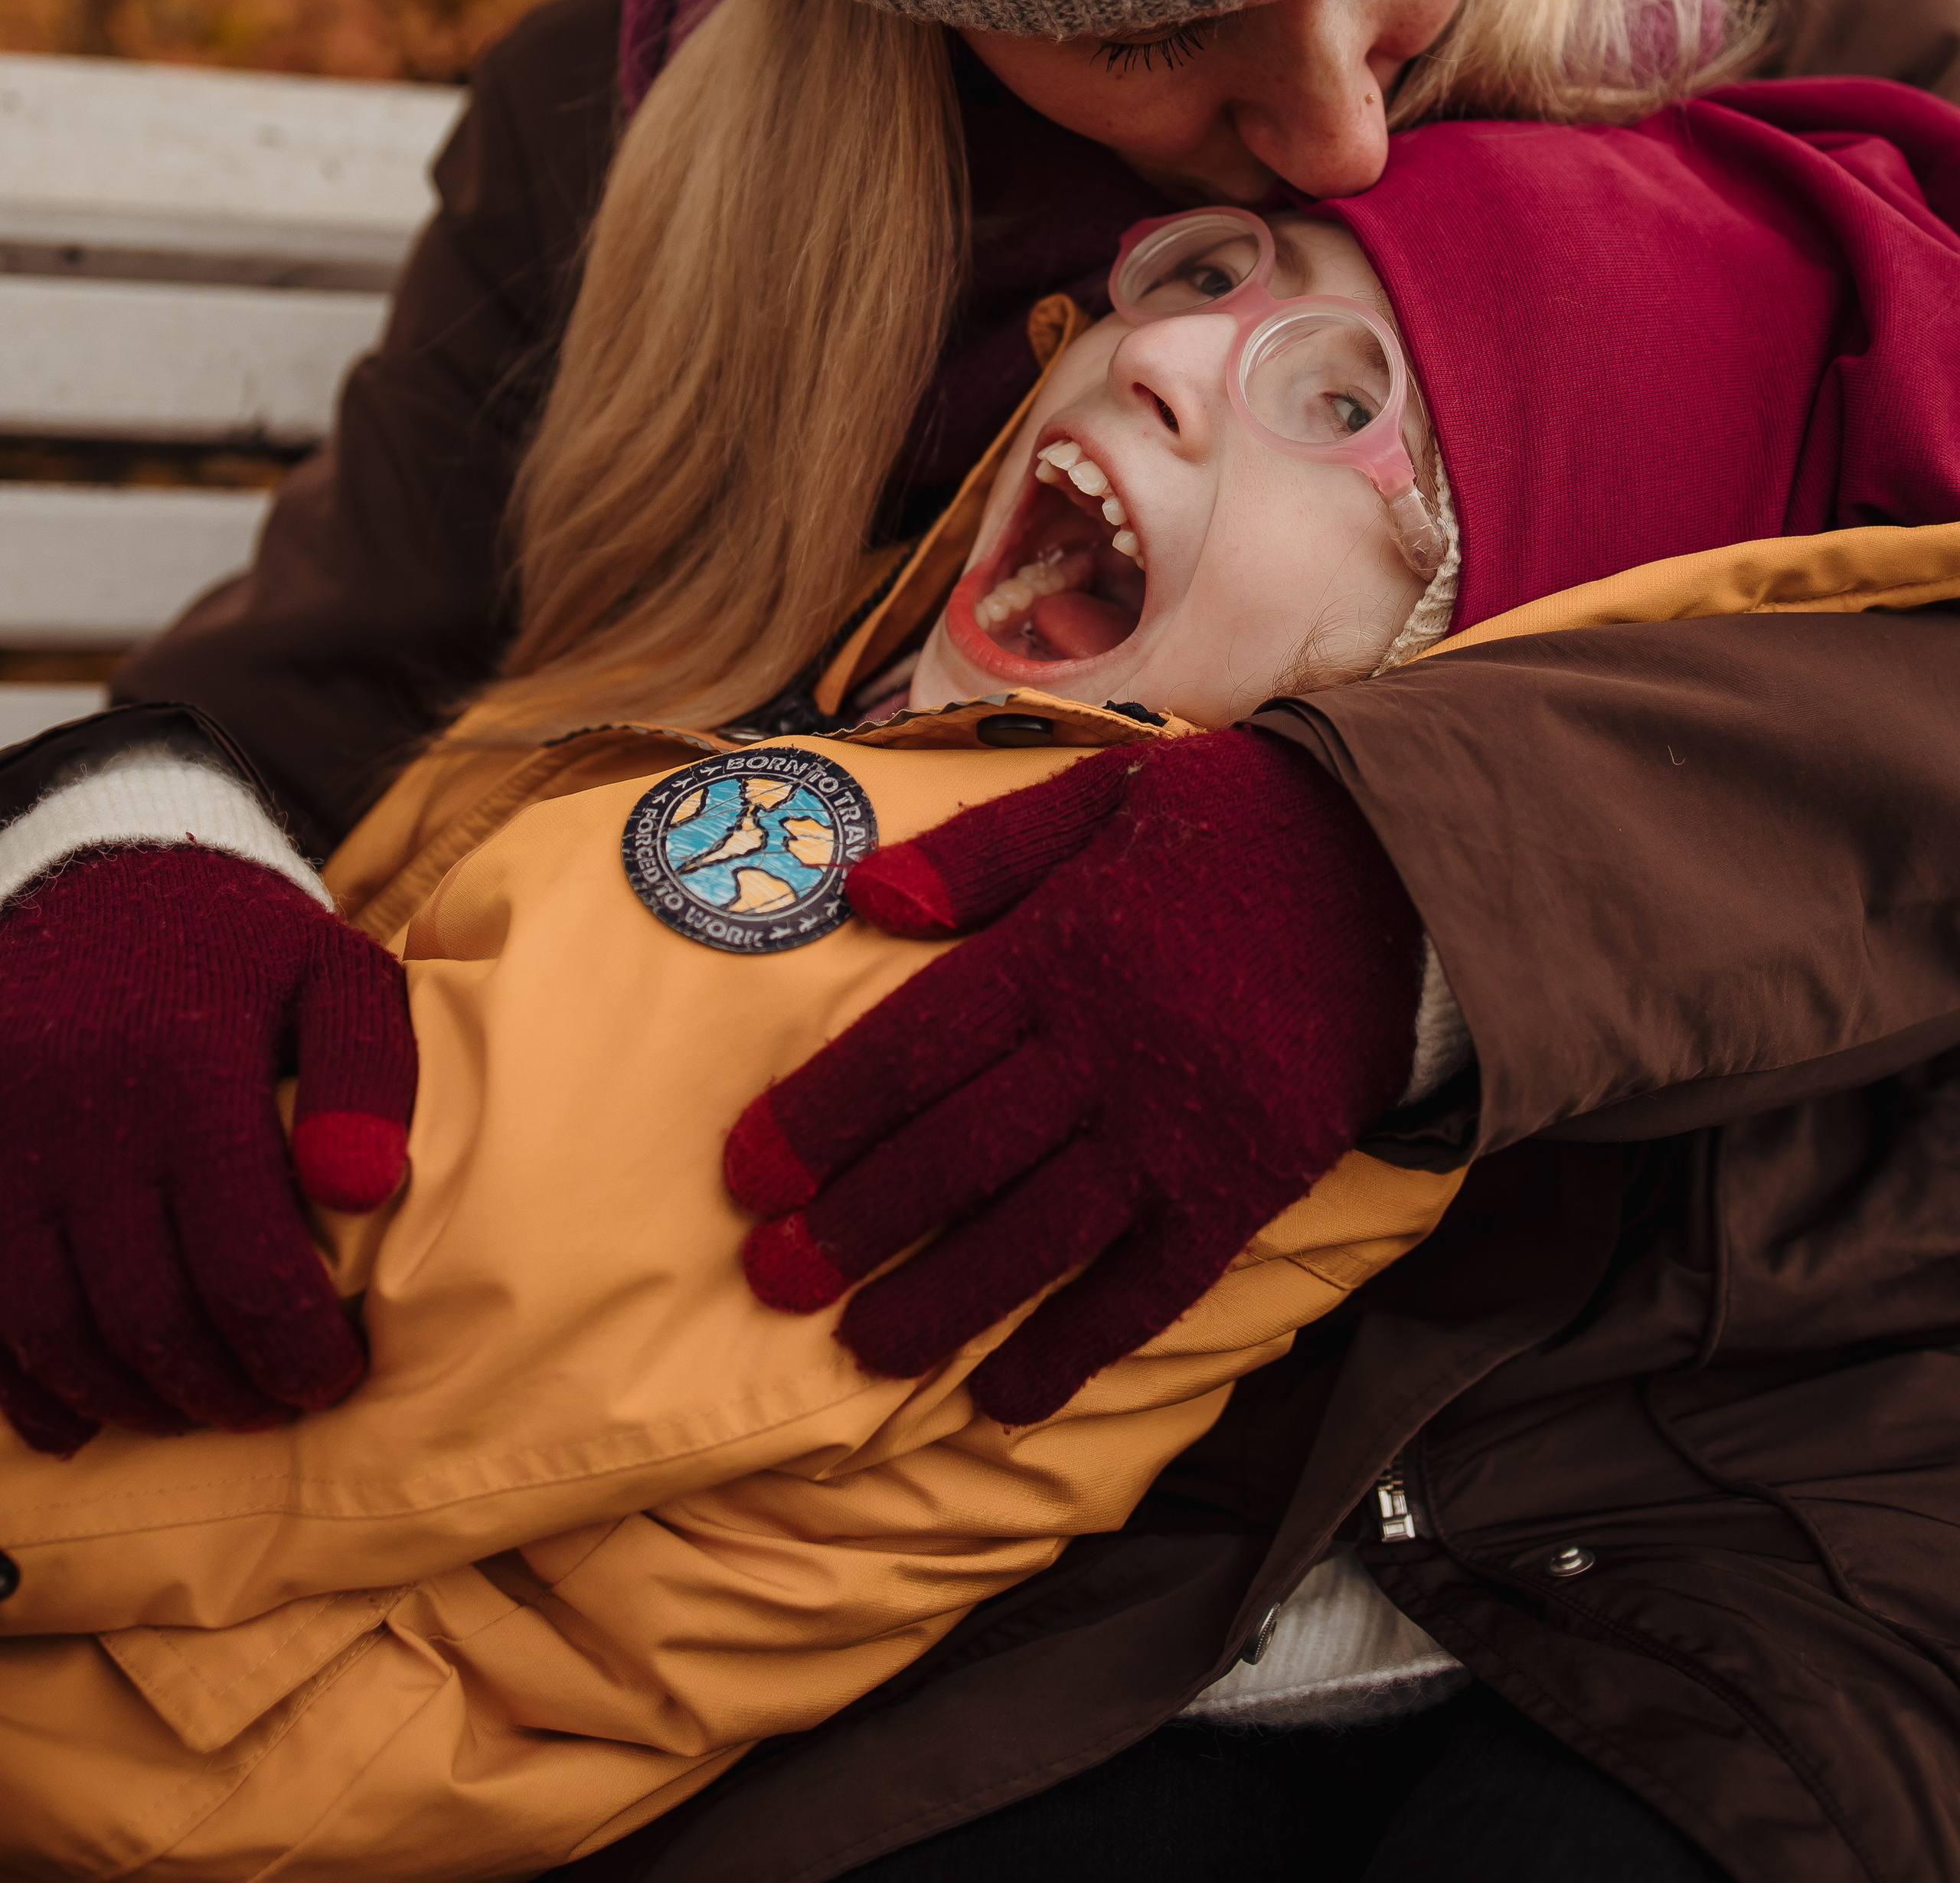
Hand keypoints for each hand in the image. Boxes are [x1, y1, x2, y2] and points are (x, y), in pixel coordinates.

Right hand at [0, 848, 416, 1455]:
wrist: (103, 875)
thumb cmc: (245, 949)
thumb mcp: (336, 972)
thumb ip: (371, 1073)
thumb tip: (360, 1190)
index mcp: (189, 1065)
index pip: (247, 1262)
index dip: (295, 1348)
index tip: (335, 1381)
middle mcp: (81, 1110)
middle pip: (149, 1314)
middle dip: (220, 1389)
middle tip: (274, 1409)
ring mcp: (2, 1142)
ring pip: (56, 1331)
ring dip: (130, 1399)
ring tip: (198, 1409)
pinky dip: (29, 1388)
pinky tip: (83, 1421)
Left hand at [725, 729, 1420, 1422]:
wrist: (1411, 869)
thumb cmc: (1241, 822)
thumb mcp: (1109, 792)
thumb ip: (984, 850)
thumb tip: (865, 899)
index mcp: (1064, 945)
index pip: (914, 1047)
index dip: (822, 1117)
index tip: (747, 1173)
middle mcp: (1110, 1047)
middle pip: (958, 1152)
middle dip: (854, 1224)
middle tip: (772, 1281)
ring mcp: (1180, 1128)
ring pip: (1038, 1235)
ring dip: (942, 1301)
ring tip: (863, 1350)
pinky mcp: (1246, 1187)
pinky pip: (1150, 1288)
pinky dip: (1076, 1348)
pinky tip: (1007, 1395)